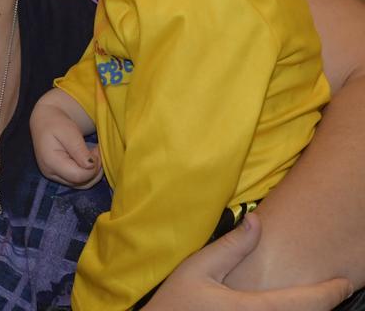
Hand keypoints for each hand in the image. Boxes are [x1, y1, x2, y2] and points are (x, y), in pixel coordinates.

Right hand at [29, 103, 101, 188]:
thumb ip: (79, 150)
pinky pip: (78, 181)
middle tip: (97, 150)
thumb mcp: (69, 131)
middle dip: (94, 169)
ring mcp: (54, 176)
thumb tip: (91, 166)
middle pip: (80, 183)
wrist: (45, 121)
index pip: (78, 176)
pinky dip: (88, 173)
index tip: (97, 149)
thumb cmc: (57, 123)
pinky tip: (89, 159)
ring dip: (93, 172)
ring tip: (93, 154)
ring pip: (81, 184)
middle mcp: (50, 173)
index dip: (93, 167)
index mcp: (50, 162)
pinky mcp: (59, 176)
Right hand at [144, 214, 353, 310]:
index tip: (345, 282)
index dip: (331, 292)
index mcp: (253, 308)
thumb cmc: (175, 302)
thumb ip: (231, 246)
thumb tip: (257, 219)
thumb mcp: (198, 268)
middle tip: (334, 289)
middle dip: (323, 303)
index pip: (307, 302)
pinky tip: (288, 307)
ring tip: (315, 298)